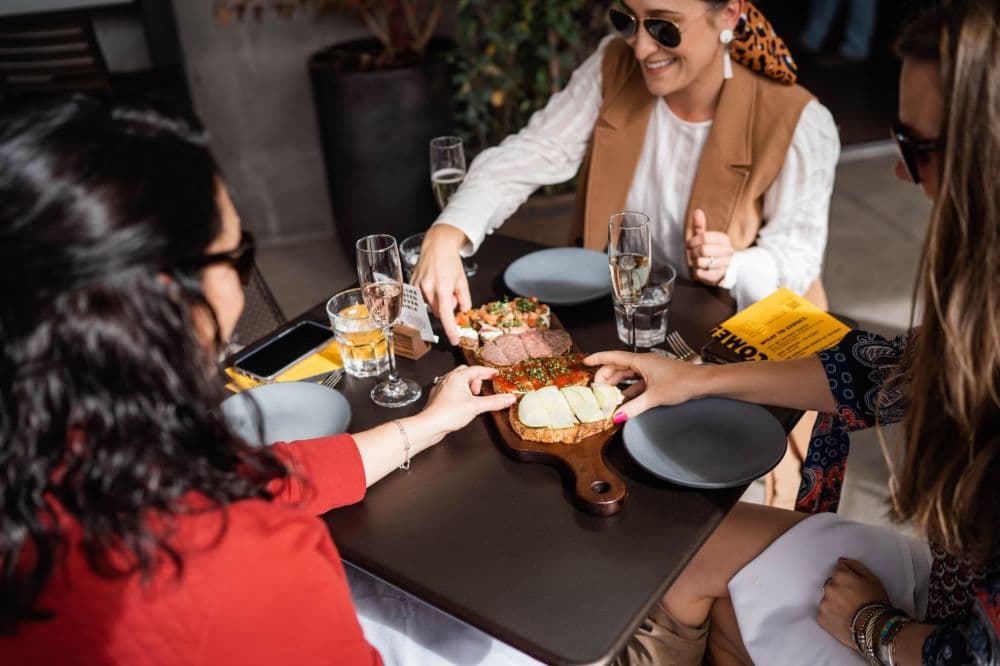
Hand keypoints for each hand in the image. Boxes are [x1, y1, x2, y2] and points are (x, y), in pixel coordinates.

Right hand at [412, 225, 472, 344]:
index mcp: (442, 287)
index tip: (454, 340)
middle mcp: (427, 288)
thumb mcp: (462, 281)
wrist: (437, 246)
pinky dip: (429, 297)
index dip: (450, 329)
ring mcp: (417, 286)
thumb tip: (462, 313)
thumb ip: (464, 300)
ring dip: (437, 302)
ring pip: (430, 306)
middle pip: (438, 312)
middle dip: (446, 308)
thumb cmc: (451, 262)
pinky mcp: (411, 285)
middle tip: (451, 294)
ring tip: (441, 286)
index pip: (446, 314)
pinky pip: (421, 300)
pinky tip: (433, 284)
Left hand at [417, 365, 515, 441]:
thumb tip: (509, 398)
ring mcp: (441, 388)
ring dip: (467, 386)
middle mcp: (448, 379)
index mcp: (457, 377)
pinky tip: (461, 402)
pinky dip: (459, 392)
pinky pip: (451, 389)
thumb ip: (494, 402)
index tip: (496, 375)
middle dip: (476, 379)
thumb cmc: (448, 413)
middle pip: (466, 372)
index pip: (476, 369)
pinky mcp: (438, 397)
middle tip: (480, 391)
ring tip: (472, 397)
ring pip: (457, 380)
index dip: (488, 372)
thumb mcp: (476, 407)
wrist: (429, 425)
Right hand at [583, 350, 704, 419]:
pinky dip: (630, 389)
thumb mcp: (654, 397)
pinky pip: (638, 381)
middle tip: (596, 388)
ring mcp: (651, 370)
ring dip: (617, 383)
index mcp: (641, 361)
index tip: (586, 361)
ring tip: (608, 394)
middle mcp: (644, 363)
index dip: (598, 359)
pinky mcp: (657, 378)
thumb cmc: (681, 383)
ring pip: (628, 374)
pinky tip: (625, 398)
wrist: (702, 382)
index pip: (613, 357)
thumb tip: (618, 416)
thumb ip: (634, 407)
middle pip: (619, 366)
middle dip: (606, 376)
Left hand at [686, 209, 733, 285]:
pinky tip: (700, 269)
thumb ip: (700, 226)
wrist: (718, 269)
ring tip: (696, 261)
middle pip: (703, 250)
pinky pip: (701, 273)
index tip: (689, 245)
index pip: (704, 237)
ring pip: (701, 262)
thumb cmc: (709, 251)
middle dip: (692, 252)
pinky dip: (696, 271)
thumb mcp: (704, 238)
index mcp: (724, 239)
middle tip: (691, 254)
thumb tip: (697, 211)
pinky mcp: (719, 276)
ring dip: (694, 262)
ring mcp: (725, 264)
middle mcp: (727, 251)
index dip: (692, 241)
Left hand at [817, 558, 890, 647]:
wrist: (875, 629)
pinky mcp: (821, 618)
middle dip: (840, 590)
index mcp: (840, 576)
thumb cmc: (876, 603)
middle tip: (853, 601)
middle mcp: (829, 587)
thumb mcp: (872, 579)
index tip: (855, 588)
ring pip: (828, 599)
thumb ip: (855, 565)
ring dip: (835, 603)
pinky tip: (844, 620)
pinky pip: (825, 614)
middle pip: (832, 585)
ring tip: (850, 612)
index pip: (839, 571)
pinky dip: (832, 616)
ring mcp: (824, 603)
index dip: (849, 579)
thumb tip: (841, 561)